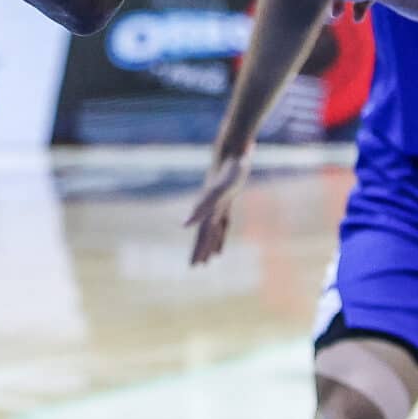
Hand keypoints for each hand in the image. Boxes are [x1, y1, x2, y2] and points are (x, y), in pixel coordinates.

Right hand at [186, 151, 248, 265]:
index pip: (202, 234)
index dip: (198, 250)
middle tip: (194, 267)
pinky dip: (222, 232)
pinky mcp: (227, 199)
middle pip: (204, 233)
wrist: (233, 151)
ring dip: (210, 243)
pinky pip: (224, 220)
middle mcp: (211, 208)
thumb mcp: (219, 191)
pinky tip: (223, 239)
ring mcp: (219, 203)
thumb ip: (202, 207)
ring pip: (213, 229)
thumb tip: (183, 225)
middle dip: (199, 250)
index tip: (192, 266)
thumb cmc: (230, 171)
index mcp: (208, 209)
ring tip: (209, 260)